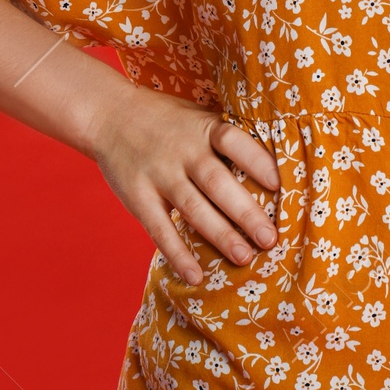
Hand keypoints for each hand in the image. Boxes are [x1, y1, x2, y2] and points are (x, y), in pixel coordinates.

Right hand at [89, 85, 279, 284]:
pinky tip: (196, 275)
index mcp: (204, 128)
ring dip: (220, 235)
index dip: (257, 161)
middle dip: (245, 212)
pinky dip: (177, 253)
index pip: (234, 142)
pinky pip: (160, 229)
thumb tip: (275, 164)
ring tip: (244, 258)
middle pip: (217, 182)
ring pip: (193, 208)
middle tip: (270, 239)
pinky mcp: (138, 197)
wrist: (109, 114)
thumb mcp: (199, 116)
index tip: (279, 185)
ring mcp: (159, 174)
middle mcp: (184, 151)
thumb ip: (226, 138)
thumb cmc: (167, 119)